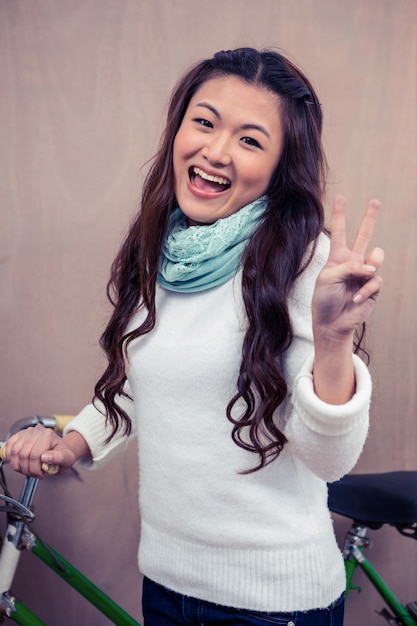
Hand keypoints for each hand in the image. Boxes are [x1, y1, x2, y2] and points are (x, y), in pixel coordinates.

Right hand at [3, 424, 80, 478]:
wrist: (61, 449)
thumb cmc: (64, 454)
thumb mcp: (67, 459)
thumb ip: (58, 458)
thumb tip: (45, 457)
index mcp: (49, 436)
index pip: (35, 455)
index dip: (35, 469)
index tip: (40, 474)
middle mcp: (37, 431)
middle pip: (23, 454)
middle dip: (27, 469)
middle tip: (33, 474)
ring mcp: (28, 432)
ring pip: (14, 451)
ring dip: (18, 465)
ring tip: (27, 470)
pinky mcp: (20, 435)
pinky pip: (9, 446)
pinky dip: (10, 457)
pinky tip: (18, 463)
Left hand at [312, 195, 383, 342]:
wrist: (331, 323)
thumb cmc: (324, 300)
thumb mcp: (328, 278)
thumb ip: (349, 266)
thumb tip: (371, 268)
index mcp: (337, 257)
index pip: (339, 231)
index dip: (340, 214)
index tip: (340, 197)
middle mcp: (352, 262)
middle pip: (364, 234)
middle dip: (370, 218)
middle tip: (375, 201)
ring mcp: (364, 273)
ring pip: (377, 256)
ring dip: (370, 265)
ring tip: (362, 275)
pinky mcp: (373, 287)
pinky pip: (375, 280)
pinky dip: (365, 290)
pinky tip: (355, 299)